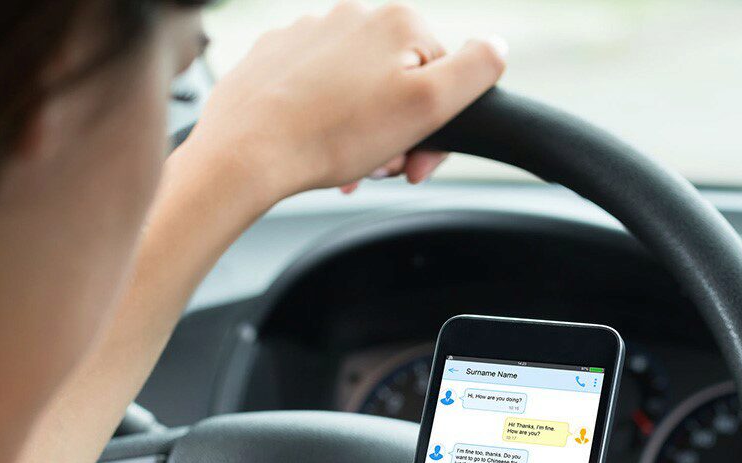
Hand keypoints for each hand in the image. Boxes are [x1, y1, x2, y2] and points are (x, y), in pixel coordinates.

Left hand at [179, 1, 506, 210]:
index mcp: (397, 21)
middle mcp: (351, 16)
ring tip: (348, 164)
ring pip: (358, 89)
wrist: (245, 153)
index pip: (445, 74)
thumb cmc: (333, 135)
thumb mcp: (428, 106)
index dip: (439, 126)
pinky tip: (317, 148)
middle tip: (382, 168)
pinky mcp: (274, 58)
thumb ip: (475, 70)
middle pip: (400, 81)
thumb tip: (497, 46)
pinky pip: (317, 91)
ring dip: (364, 132)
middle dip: (399, 132)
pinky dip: (325, 121)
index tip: (416, 163)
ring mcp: (308, 34)